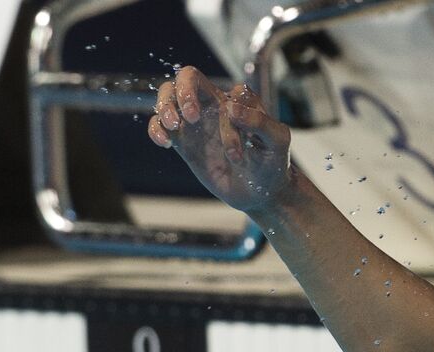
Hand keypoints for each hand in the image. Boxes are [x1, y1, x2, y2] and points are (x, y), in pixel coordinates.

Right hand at [148, 68, 292, 215]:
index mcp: (236, 101)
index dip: (227, 117)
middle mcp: (214, 106)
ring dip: (165, 106)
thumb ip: (259, 121)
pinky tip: (165, 143)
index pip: (225, 92)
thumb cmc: (272, 163)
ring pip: (168, 96)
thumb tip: (230, 107)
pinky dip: (156, 129)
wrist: (260, 193)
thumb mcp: (277, 141)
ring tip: (174, 127)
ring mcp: (197, 124)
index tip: (236, 151)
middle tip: (191, 118)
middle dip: (183, 92)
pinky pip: (160, 125)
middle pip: (187, 77)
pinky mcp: (184, 143)